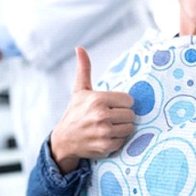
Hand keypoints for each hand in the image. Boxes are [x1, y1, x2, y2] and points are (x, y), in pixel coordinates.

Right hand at [50, 47, 135, 173]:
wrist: (64, 140)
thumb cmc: (75, 112)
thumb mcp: (80, 90)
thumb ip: (84, 69)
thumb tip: (79, 48)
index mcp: (98, 99)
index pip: (129, 100)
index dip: (123, 103)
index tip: (113, 105)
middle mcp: (101, 116)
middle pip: (131, 114)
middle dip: (123, 115)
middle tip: (112, 116)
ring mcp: (104, 132)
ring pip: (130, 128)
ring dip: (122, 127)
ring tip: (110, 126)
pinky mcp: (105, 146)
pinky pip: (124, 141)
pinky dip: (118, 140)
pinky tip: (107, 136)